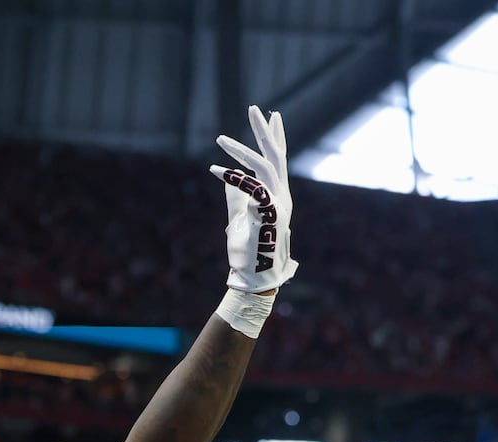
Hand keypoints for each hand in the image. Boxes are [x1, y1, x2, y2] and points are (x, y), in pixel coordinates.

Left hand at [211, 105, 297, 292]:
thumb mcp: (239, 216)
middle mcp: (281, 195)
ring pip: (264, 167)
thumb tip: (229, 177)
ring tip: (219, 139)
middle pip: (275, 155)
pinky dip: (235, 178)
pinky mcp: (269, 216)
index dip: (275, 136)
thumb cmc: (247, 250)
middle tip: (253, 107)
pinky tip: (215, 170)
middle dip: (264, 130)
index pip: (278, 158)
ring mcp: (278, 205)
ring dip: (241, 151)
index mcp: (277, 194)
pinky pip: (254, 190)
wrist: (253, 277)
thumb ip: (237, 196)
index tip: (271, 114)